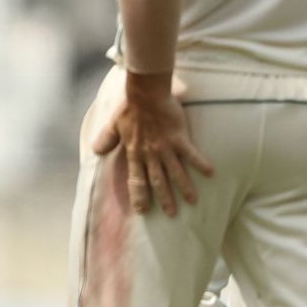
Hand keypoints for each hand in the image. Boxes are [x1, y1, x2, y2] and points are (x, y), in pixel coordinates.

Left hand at [91, 72, 213, 216]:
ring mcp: (165, 147)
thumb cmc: (130, 107)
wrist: (145, 93)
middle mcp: (150, 154)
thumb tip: (96, 151)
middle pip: (158, 181)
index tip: (142, 210)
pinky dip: (200, 164)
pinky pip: (191, 154)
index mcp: (135, 153)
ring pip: (175, 173)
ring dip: (184, 188)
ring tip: (192, 202)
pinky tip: (211, 173)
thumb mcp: (114, 125)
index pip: (136, 179)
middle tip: (171, 214)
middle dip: (164, 199)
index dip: (139, 195)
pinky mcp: (179, 138)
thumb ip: (107, 139)